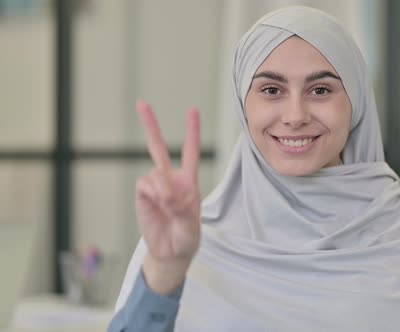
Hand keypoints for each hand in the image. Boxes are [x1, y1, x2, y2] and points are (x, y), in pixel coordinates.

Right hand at [135, 101, 200, 293]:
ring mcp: (154, 186)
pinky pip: (144, 186)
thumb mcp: (190, 227)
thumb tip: (165, 191)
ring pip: (154, 174)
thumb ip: (180, 208)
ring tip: (168, 209)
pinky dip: (151, 196)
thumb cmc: (186, 238)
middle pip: (158, 148)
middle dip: (150, 126)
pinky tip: (156, 208)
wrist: (169, 253)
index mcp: (189, 183)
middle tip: (141, 103)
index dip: (191, 131)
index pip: (190, 152)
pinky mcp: (142, 194)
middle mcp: (171, 180)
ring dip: (161, 190)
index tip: (191, 110)